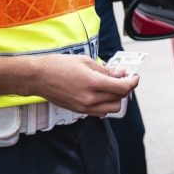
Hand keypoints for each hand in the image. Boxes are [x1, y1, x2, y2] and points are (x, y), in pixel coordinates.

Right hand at [21, 54, 138, 116]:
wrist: (38, 77)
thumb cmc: (58, 65)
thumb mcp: (85, 61)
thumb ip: (105, 70)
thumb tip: (121, 74)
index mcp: (93, 83)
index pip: (122, 88)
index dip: (133, 82)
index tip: (135, 76)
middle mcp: (90, 99)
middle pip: (119, 99)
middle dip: (125, 89)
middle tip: (123, 78)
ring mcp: (84, 107)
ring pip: (112, 108)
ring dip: (116, 98)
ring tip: (112, 86)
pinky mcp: (79, 111)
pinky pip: (100, 112)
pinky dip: (105, 104)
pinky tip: (101, 94)